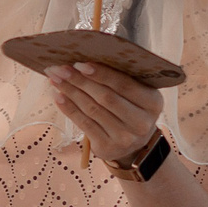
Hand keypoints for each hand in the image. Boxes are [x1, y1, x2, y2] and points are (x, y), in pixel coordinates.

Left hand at [45, 61, 165, 163]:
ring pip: (92, 109)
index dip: (101, 73)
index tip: (79, 63)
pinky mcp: (107, 147)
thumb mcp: (136, 95)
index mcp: (153, 102)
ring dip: (70, 91)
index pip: (124, 84)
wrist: (133, 146)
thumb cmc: (130, 109)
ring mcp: (125, 137)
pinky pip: (84, 124)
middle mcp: (142, 122)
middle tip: (59, 68)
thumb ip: (120, 78)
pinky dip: (68, 108)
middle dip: (79, 80)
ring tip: (54, 78)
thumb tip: (85, 59)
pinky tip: (58, 96)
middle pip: (105, 97)